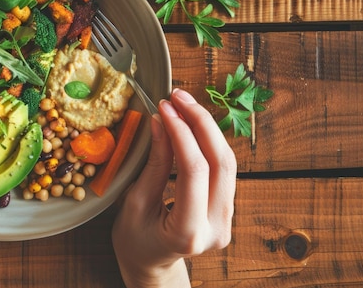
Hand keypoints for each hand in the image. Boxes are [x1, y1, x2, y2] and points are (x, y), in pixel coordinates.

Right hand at [112, 88, 236, 287]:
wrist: (151, 265)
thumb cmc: (135, 240)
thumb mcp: (135, 203)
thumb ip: (154, 164)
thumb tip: (162, 122)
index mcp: (189, 232)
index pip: (193, 170)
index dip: (181, 133)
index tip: (164, 108)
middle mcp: (216, 228)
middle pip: (221, 162)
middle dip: (201, 122)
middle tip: (178, 97)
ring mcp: (227, 220)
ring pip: (228, 163)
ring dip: (207, 128)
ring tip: (184, 104)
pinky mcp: (227, 210)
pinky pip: (224, 169)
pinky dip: (209, 142)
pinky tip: (192, 124)